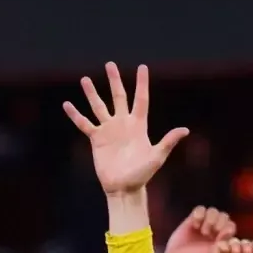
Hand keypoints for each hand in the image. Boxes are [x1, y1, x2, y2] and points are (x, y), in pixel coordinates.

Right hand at [64, 63, 187, 194]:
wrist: (123, 187)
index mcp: (139, 124)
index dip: (141, 83)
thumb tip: (184, 130)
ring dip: (92, 93)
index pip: (140, 99)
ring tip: (85, 79)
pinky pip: (84, 124)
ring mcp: (108, 130)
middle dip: (114, 81)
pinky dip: (75, 115)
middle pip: (118, 96)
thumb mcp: (157, 157)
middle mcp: (123, 123)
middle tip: (109, 64)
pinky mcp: (96, 139)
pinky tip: (67, 104)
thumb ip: (168, 142)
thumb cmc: (142, 173)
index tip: (142, 67)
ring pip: (99, 107)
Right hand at [163, 206, 236, 252]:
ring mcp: (203, 223)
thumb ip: (221, 243)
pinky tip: (194, 225)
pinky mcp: (192, 220)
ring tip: (201, 230)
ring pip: (213, 211)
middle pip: (223, 216)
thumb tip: (229, 232)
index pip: (230, 226)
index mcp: (222, 238)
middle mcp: (214, 229)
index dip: (226, 228)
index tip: (219, 236)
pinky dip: (199, 214)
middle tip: (207, 233)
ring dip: (209, 219)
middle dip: (218, 223)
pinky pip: (200, 209)